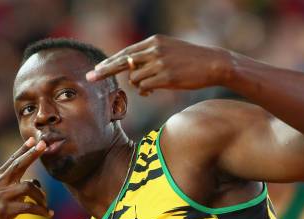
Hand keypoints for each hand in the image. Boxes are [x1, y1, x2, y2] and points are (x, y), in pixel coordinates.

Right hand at [0, 138, 51, 218]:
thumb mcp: (5, 193)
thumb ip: (18, 184)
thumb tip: (37, 181)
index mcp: (0, 177)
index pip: (13, 159)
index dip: (24, 148)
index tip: (35, 139)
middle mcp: (0, 183)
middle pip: (19, 165)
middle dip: (32, 154)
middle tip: (44, 146)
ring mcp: (2, 196)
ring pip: (29, 187)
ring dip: (42, 196)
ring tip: (46, 205)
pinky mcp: (6, 210)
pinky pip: (29, 207)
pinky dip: (42, 210)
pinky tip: (49, 214)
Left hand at [86, 35, 231, 95]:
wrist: (213, 63)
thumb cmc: (191, 60)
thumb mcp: (169, 51)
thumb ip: (151, 56)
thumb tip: (133, 71)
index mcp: (154, 42)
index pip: (126, 52)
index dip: (110, 61)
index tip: (97, 68)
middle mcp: (154, 50)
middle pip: (123, 62)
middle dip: (105, 71)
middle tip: (90, 77)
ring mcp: (160, 63)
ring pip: (135, 78)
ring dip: (138, 85)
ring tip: (149, 88)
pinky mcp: (166, 77)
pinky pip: (145, 87)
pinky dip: (145, 91)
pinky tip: (152, 91)